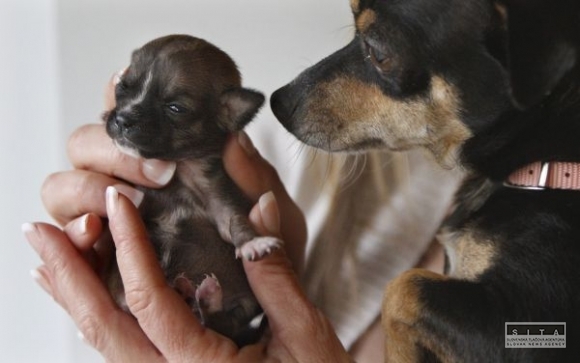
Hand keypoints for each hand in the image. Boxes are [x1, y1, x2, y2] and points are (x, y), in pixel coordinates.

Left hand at [24, 186, 349, 361]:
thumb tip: (258, 211)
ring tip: (47, 256)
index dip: (131, 249)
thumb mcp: (305, 331)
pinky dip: (96, 315)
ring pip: (105, 341)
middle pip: (104, 329)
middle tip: (39, 232)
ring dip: (72, 295)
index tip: (120, 205)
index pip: (151, 302)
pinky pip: (121, 347)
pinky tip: (84, 292)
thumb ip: (276, 274)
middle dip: (68, 276)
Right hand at [41, 75, 305, 270]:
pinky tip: (94, 232)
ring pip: (65, 184)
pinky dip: (71, 231)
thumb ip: (256, 178)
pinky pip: (68, 235)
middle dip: (110, 150)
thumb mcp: (275, 216)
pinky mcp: (104, 254)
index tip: (127, 84)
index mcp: (170, 159)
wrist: (264, 304)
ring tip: (124, 203)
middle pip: (87, 144)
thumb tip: (233, 137)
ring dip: (85, 188)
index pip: (132, 117)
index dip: (121, 95)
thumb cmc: (267, 252)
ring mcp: (114, 216)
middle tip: (157, 173)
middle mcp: (133, 181)